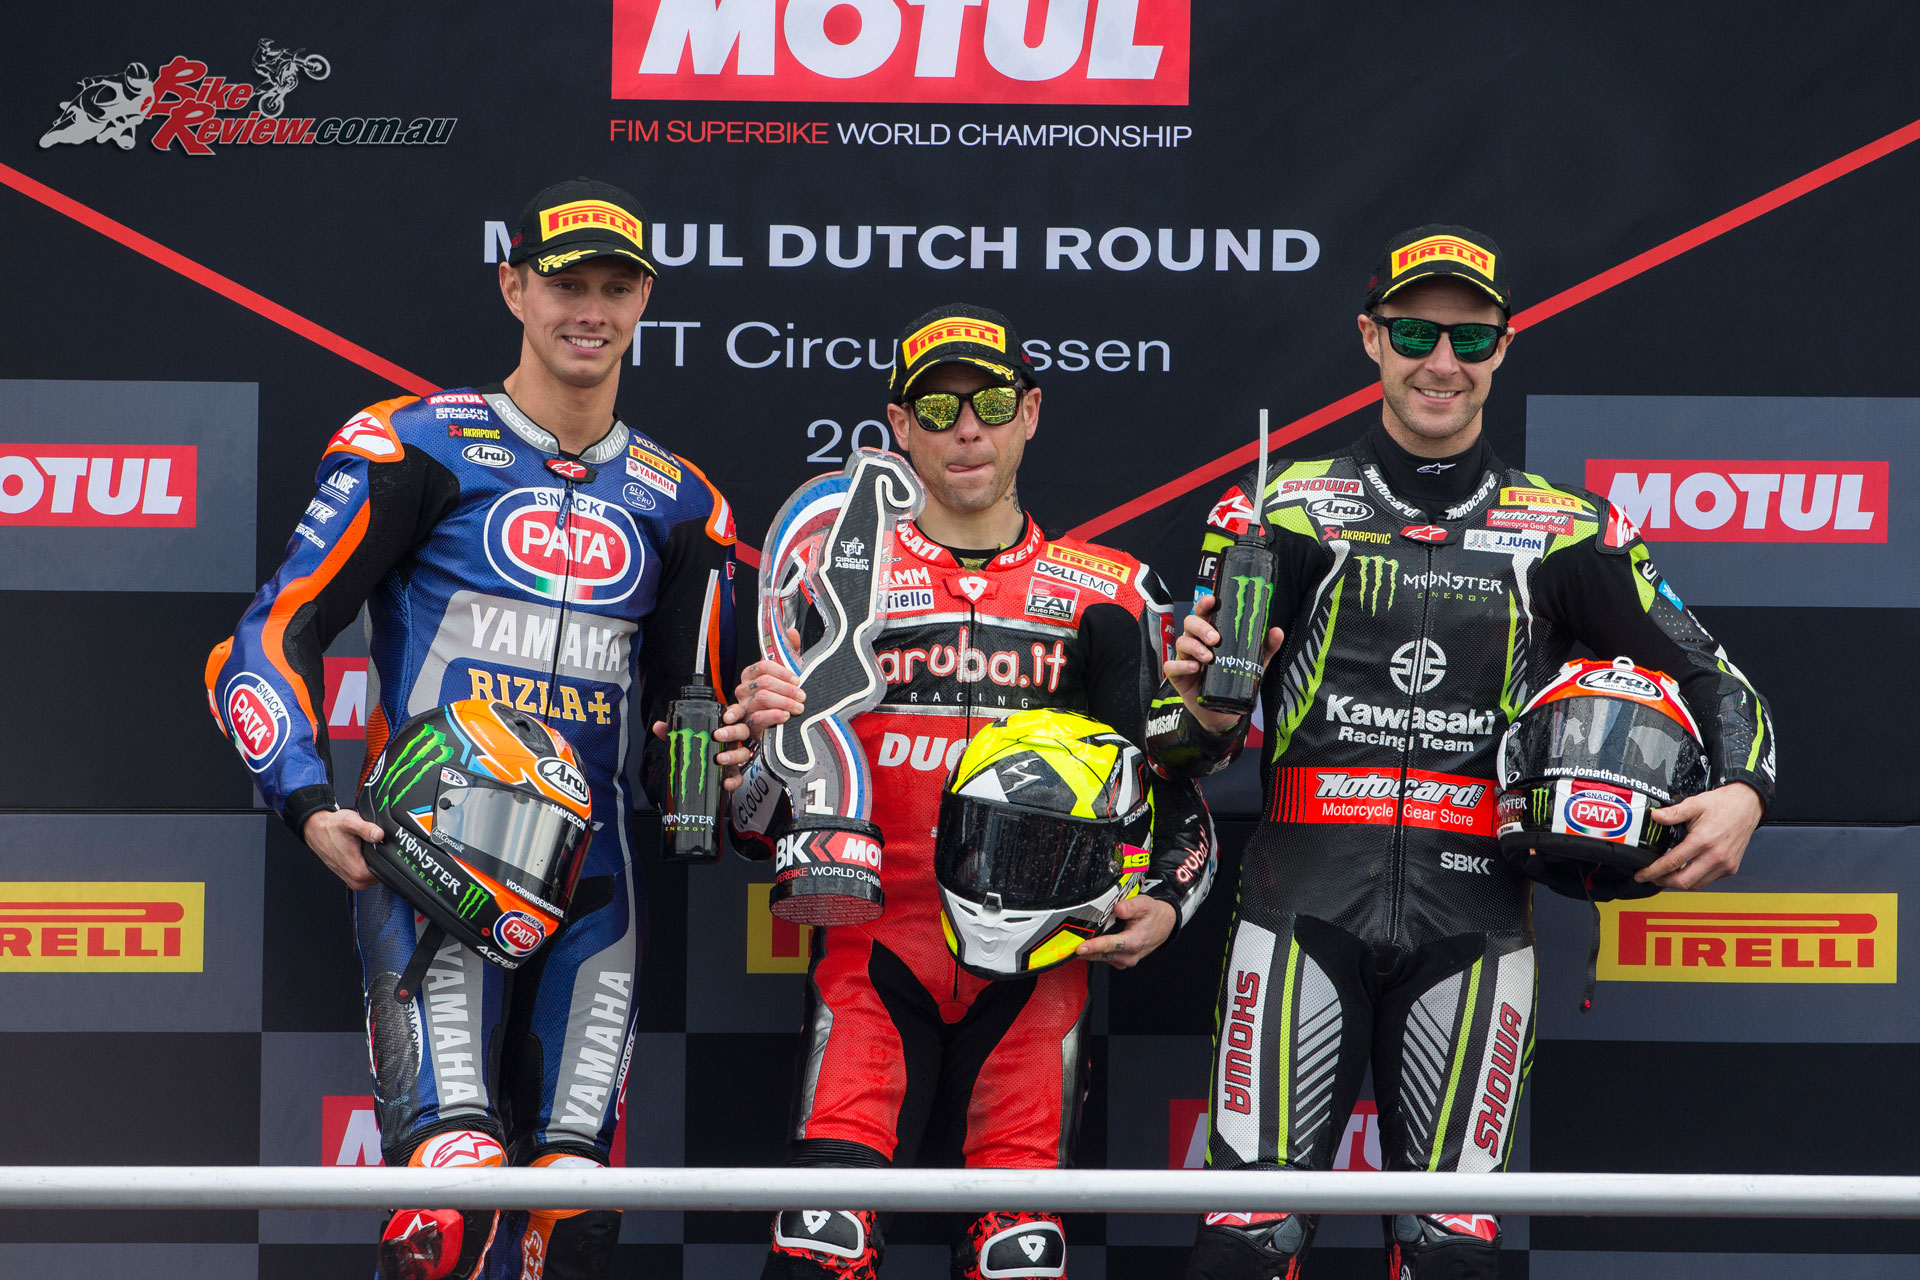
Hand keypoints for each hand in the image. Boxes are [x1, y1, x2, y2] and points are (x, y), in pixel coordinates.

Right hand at [301, 806, 382, 889]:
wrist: (317, 830)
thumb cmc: (332, 827)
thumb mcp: (350, 822)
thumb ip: (366, 829)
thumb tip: (379, 834)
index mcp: (358, 872)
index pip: (387, 872)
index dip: (390, 857)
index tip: (386, 846)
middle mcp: (356, 880)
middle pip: (383, 874)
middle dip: (383, 859)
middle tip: (375, 844)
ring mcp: (353, 880)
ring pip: (377, 874)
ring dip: (376, 861)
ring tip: (368, 847)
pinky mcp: (352, 877)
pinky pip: (368, 873)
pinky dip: (370, 863)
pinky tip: (364, 852)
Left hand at [652, 713, 758, 793]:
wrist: (697, 773)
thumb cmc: (695, 748)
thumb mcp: (684, 738)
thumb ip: (673, 731)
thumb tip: (658, 727)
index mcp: (723, 726)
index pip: (735, 714)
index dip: (734, 713)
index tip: (726, 717)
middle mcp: (732, 740)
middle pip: (742, 731)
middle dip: (732, 732)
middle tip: (718, 735)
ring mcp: (734, 756)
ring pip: (743, 753)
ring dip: (733, 755)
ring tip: (720, 758)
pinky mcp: (733, 773)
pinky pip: (738, 777)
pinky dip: (734, 780)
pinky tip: (725, 782)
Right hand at [729, 626, 806, 738]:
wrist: (767, 725)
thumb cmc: (775, 697)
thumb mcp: (783, 674)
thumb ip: (787, 653)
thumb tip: (792, 632)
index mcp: (750, 674)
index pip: (764, 666)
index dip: (783, 672)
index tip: (797, 680)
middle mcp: (744, 689)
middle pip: (765, 682)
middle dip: (787, 689)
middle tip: (801, 696)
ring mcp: (743, 706)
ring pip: (762, 698)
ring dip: (784, 702)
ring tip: (797, 707)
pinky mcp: (747, 723)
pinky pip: (758, 717)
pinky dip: (774, 716)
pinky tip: (785, 716)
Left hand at [1076, 895, 1176, 969]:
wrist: (1162, 925)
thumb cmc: (1152, 915)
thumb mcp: (1145, 904)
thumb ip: (1131, 906)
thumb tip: (1118, 909)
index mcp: (1135, 941)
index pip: (1111, 945)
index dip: (1094, 946)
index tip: (1080, 947)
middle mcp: (1129, 955)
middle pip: (1101, 954)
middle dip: (1085, 949)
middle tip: (1067, 942)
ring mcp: (1124, 960)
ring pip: (1100, 957)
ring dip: (1087, 951)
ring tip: (1075, 941)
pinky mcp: (1120, 961)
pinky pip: (1102, 957)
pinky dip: (1094, 951)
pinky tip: (1088, 943)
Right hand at [1160, 594, 1283, 735]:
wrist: (1223, 711)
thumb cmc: (1233, 680)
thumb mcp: (1253, 663)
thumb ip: (1265, 647)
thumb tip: (1276, 631)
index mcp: (1210, 634)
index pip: (1204, 613)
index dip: (1204, 604)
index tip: (1212, 600)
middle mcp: (1195, 642)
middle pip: (1190, 623)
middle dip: (1201, 627)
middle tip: (1215, 639)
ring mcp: (1185, 658)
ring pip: (1182, 642)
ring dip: (1194, 646)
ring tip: (1209, 657)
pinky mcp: (1178, 676)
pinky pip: (1171, 666)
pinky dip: (1181, 665)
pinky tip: (1194, 668)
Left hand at [1634, 781, 1765, 889]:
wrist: (1748, 805)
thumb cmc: (1723, 804)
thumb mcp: (1695, 804)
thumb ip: (1674, 812)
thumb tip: (1655, 816)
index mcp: (1704, 840)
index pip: (1672, 862)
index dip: (1653, 871)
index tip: (1642, 875)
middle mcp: (1716, 856)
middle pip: (1684, 881)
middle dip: (1663, 882)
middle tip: (1651, 877)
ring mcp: (1725, 864)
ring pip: (1697, 885)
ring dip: (1678, 883)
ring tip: (1665, 876)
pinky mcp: (1731, 868)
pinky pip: (1708, 881)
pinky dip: (1694, 879)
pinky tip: (1684, 872)